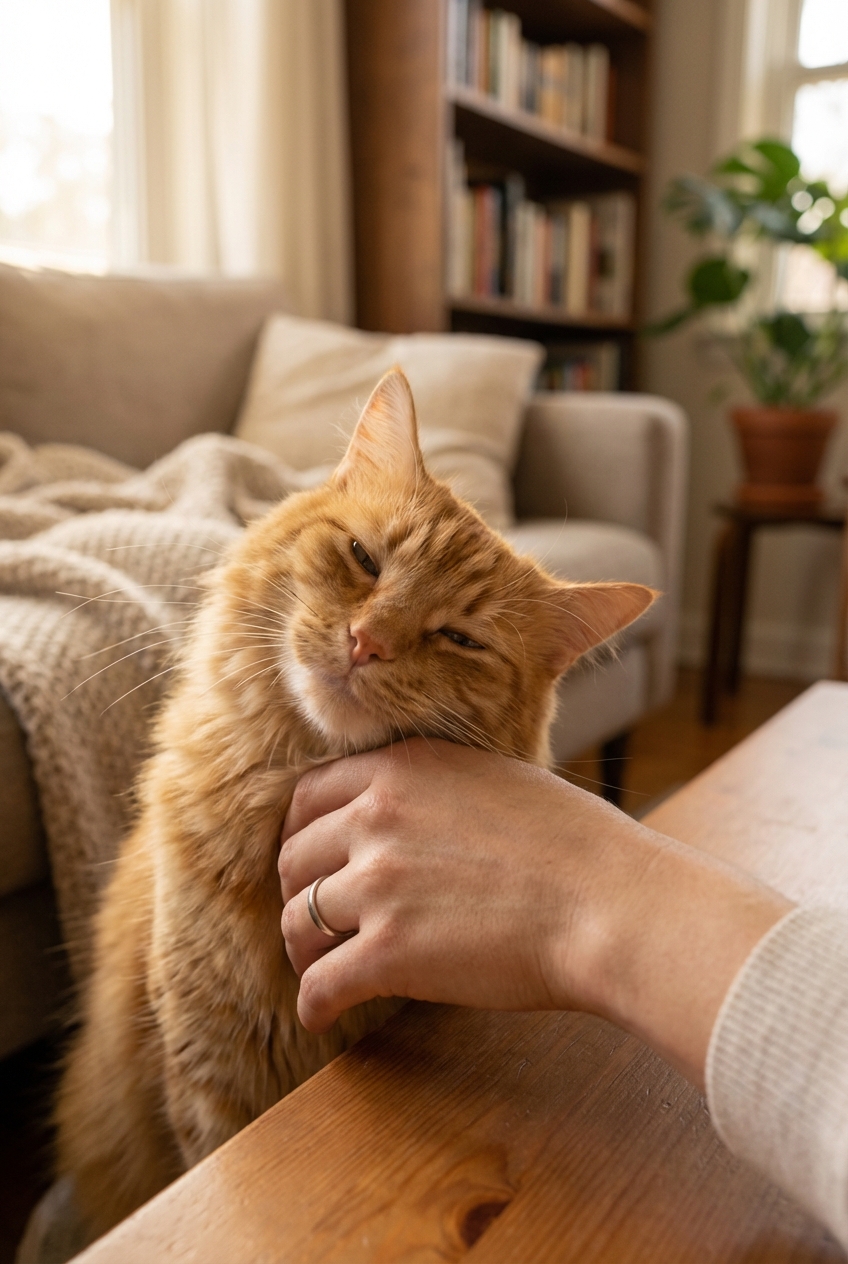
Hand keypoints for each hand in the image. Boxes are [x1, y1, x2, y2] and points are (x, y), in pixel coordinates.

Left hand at [279, 739, 792, 1087]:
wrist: (608, 901)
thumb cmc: (573, 843)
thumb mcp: (492, 777)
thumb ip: (434, 788)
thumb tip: (414, 808)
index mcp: (400, 768)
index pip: (308, 796)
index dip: (299, 834)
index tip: (307, 861)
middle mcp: (376, 817)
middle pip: (293, 860)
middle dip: (298, 893)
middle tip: (313, 921)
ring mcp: (377, 884)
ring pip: (297, 921)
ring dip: (303, 951)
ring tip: (319, 969)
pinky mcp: (387, 952)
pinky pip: (320, 984)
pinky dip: (314, 1004)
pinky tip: (321, 1016)